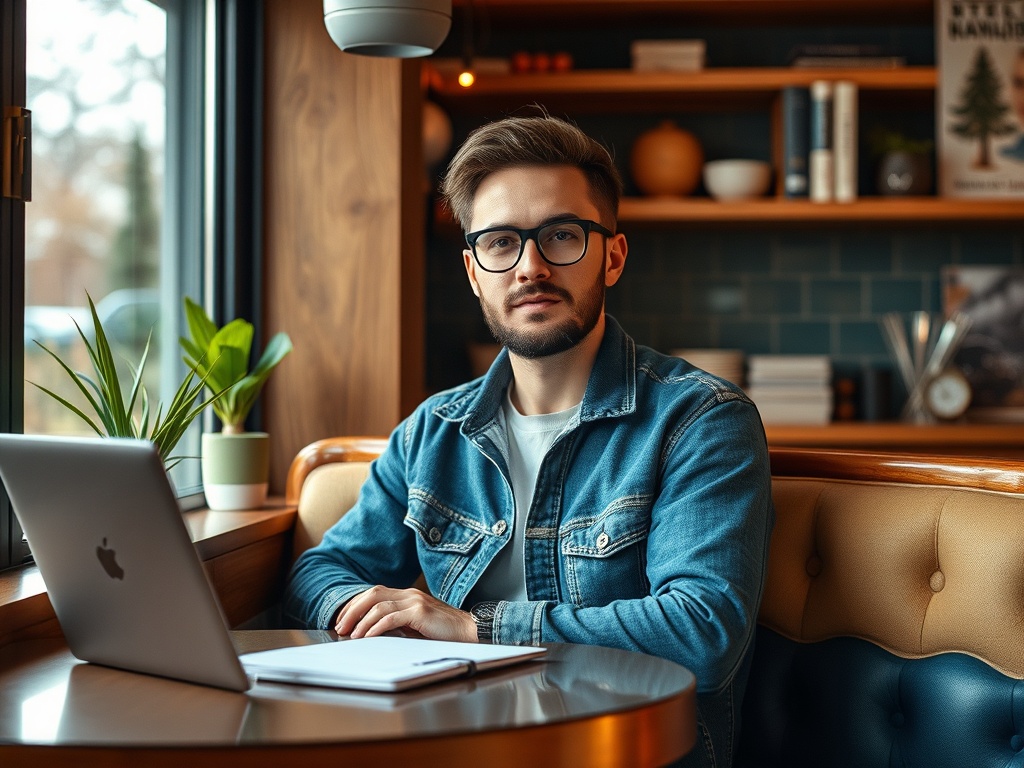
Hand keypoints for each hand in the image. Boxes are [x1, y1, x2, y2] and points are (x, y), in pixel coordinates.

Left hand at [335, 586, 477, 642]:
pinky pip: (391, 617)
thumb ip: (398, 624)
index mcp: (407, 595)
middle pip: (372, 594)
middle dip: (353, 610)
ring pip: (378, 606)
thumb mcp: (416, 626)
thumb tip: (374, 632)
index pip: (374, 593)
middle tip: (341, 626)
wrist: (469, 631)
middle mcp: (409, 593)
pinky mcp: (420, 612)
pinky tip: (368, 636)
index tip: (344, 620)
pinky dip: (376, 627)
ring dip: (361, 621)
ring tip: (352, 635)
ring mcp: (415, 601)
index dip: (356, 605)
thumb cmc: (444, 632)